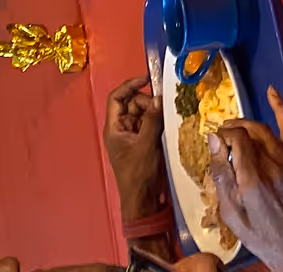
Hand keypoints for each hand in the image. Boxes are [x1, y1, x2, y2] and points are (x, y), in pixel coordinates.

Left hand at [103, 73, 168, 218]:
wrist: (143, 203)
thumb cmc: (138, 175)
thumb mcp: (146, 146)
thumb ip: (152, 120)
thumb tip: (158, 98)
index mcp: (114, 128)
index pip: (117, 98)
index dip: (130, 85)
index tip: (147, 78)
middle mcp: (121, 130)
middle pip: (133, 104)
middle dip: (147, 102)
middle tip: (163, 108)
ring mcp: (132, 137)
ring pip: (143, 114)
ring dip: (154, 113)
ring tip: (167, 118)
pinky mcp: (143, 145)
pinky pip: (150, 126)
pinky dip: (158, 123)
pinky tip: (168, 125)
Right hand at [208, 89, 282, 271]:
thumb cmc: (262, 236)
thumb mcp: (232, 215)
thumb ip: (222, 177)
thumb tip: (214, 142)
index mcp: (252, 179)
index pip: (234, 140)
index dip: (222, 136)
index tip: (215, 143)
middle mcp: (271, 164)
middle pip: (247, 133)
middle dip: (231, 130)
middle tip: (221, 137)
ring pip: (264, 129)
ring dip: (246, 124)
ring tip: (234, 128)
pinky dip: (281, 108)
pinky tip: (271, 92)